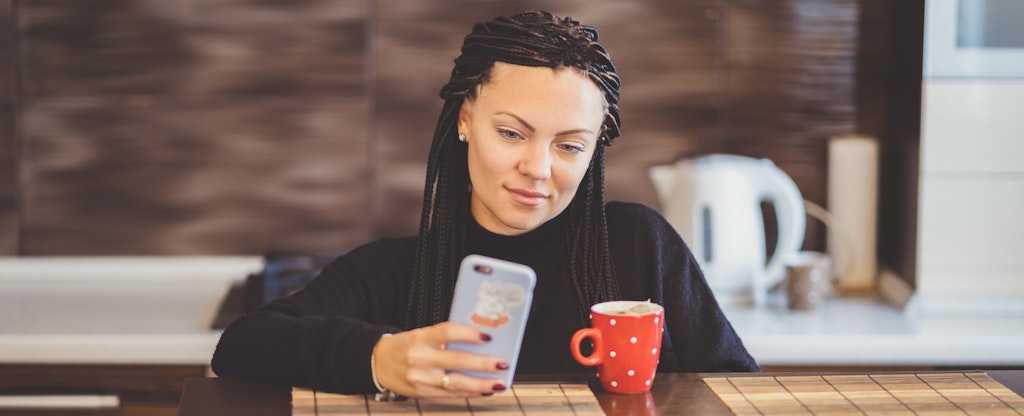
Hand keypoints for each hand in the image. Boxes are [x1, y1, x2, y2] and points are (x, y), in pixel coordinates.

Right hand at [372, 321, 508, 397]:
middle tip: (502, 363)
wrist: (377, 363)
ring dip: (481, 385)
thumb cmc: (406, 346)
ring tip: (498, 383)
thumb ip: (446, 338)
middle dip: (483, 363)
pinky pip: (450, 394)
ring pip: (456, 383)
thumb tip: (481, 341)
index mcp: (421, 337)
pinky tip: (484, 391)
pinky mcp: (422, 393)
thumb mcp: (422, 334)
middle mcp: (420, 358)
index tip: (487, 335)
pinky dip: (469, 393)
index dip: (469, 334)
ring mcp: (421, 378)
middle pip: (457, 360)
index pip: (447, 332)